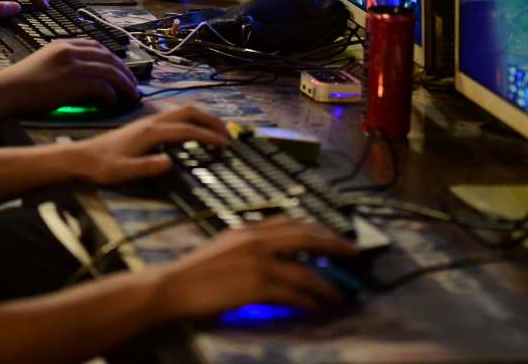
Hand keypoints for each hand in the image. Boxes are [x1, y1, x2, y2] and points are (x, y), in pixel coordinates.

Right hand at [0, 39, 139, 112]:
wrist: (7, 90)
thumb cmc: (21, 83)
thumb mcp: (44, 62)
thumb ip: (64, 63)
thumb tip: (83, 76)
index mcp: (64, 44)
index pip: (97, 46)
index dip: (114, 58)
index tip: (122, 69)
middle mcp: (71, 51)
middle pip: (109, 57)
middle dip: (125, 71)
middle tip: (133, 84)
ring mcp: (73, 66)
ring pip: (110, 72)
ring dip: (124, 84)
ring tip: (131, 95)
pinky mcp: (74, 83)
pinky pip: (102, 87)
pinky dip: (111, 95)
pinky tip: (112, 102)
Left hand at [73, 106, 229, 184]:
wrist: (80, 157)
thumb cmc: (101, 167)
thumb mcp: (123, 172)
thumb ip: (147, 167)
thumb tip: (171, 163)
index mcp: (151, 132)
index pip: (187, 130)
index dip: (208, 136)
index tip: (225, 145)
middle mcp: (151, 121)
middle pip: (189, 112)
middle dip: (211, 120)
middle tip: (228, 133)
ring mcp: (148, 120)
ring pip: (182, 110)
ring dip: (201, 117)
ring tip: (215, 129)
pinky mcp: (144, 124)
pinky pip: (174, 115)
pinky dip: (190, 119)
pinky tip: (191, 129)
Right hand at [153, 217, 357, 318]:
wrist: (173, 287)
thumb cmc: (194, 272)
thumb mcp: (223, 247)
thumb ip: (248, 246)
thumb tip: (272, 256)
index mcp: (247, 229)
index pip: (291, 221)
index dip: (317, 228)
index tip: (332, 236)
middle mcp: (256, 240)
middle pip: (307, 236)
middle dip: (335, 245)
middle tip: (354, 254)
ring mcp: (258, 262)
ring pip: (305, 269)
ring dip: (328, 283)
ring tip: (342, 292)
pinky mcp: (257, 285)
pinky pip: (294, 293)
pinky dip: (311, 300)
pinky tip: (320, 306)